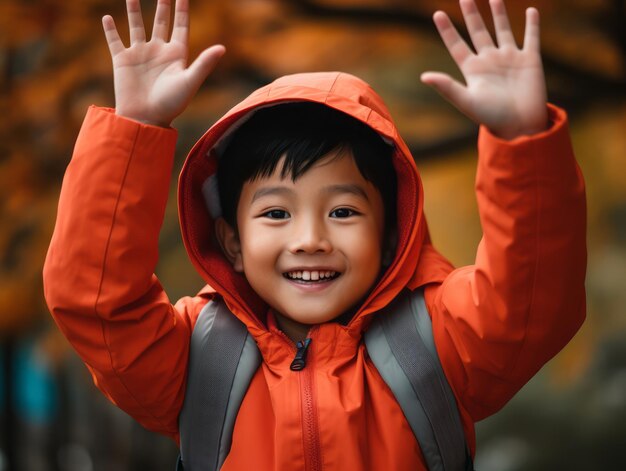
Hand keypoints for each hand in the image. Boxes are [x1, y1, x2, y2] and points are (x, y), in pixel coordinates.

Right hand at [102, 0, 224, 126]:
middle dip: (163, 5)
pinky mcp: (122, 61)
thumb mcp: (189, 82)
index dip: (182, 10)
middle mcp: (159, 51)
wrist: (146, 119)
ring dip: (134, 10)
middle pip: (161, 22)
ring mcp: (140, 55)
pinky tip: (107, 17)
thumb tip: (222, 48)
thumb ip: (204, 64)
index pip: (181, 26)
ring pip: (136, 26)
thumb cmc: (171, 104)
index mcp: (176, 55)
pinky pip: (115, 41)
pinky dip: (110, 30)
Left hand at [421, 0, 547, 139]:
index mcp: (473, 70)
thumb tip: (424, 76)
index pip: (456, 45)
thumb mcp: (467, 101)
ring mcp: (510, 59)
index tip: (437, 14)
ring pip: (503, 30)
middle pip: (478, 32)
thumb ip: (447, 87)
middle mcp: (490, 61)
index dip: (447, 30)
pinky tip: (531, 11)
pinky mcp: (530, 60)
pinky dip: (532, 25)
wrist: (520, 126)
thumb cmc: (491, 117)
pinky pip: (531, 38)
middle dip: (472, 15)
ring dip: (499, 14)